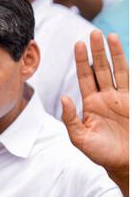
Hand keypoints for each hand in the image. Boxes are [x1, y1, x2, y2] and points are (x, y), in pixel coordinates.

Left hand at [61, 31, 127, 175]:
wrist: (125, 163)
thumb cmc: (101, 154)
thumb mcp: (80, 138)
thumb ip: (70, 119)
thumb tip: (64, 98)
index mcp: (90, 104)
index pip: (85, 77)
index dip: (82, 61)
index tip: (78, 44)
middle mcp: (106, 97)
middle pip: (100, 69)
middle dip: (96, 51)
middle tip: (92, 33)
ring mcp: (121, 98)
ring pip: (116, 70)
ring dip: (112, 53)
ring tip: (108, 35)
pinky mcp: (134, 101)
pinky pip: (130, 79)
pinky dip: (127, 65)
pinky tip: (124, 52)